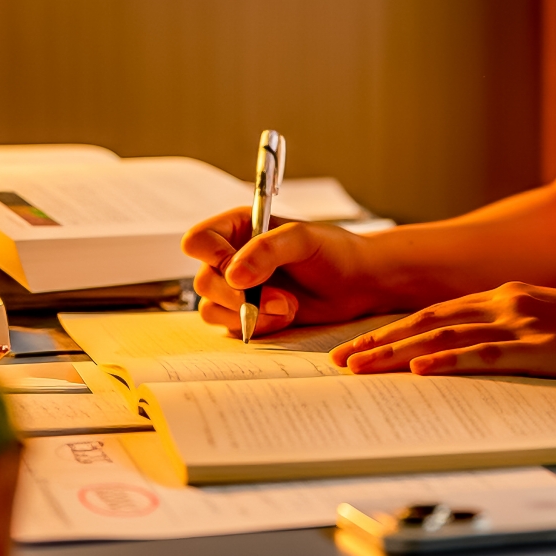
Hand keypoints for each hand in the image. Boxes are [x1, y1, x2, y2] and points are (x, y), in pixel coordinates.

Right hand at [181, 208, 388, 336]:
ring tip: (288, 308)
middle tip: (281, 300)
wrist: (357, 284)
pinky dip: (257, 327)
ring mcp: (237, 288)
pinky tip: (285, 318)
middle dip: (241, 297)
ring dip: (250, 314)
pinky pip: (230, 327)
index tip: (241, 274)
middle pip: (203, 281)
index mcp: (239, 227)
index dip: (211, 258)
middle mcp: (231, 256)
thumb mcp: (303, 240)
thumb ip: (266, 250)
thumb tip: (232, 275)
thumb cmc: (334, 252)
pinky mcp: (246, 314)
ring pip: (211, 308)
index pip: (198, 240)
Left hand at [330, 281, 555, 411]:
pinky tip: (422, 370)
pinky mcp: (548, 349)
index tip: (357, 349)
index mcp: (511, 296)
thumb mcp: (552, 334)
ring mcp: (530, 322)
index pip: (436, 313)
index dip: (392, 332)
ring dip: (398, 354)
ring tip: (362, 370)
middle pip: (430, 320)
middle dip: (380, 342)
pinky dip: (451, 361)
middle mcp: (513, 301)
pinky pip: (489, 356)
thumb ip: (510, 341)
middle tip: (339, 362)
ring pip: (448, 336)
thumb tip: (464, 366)